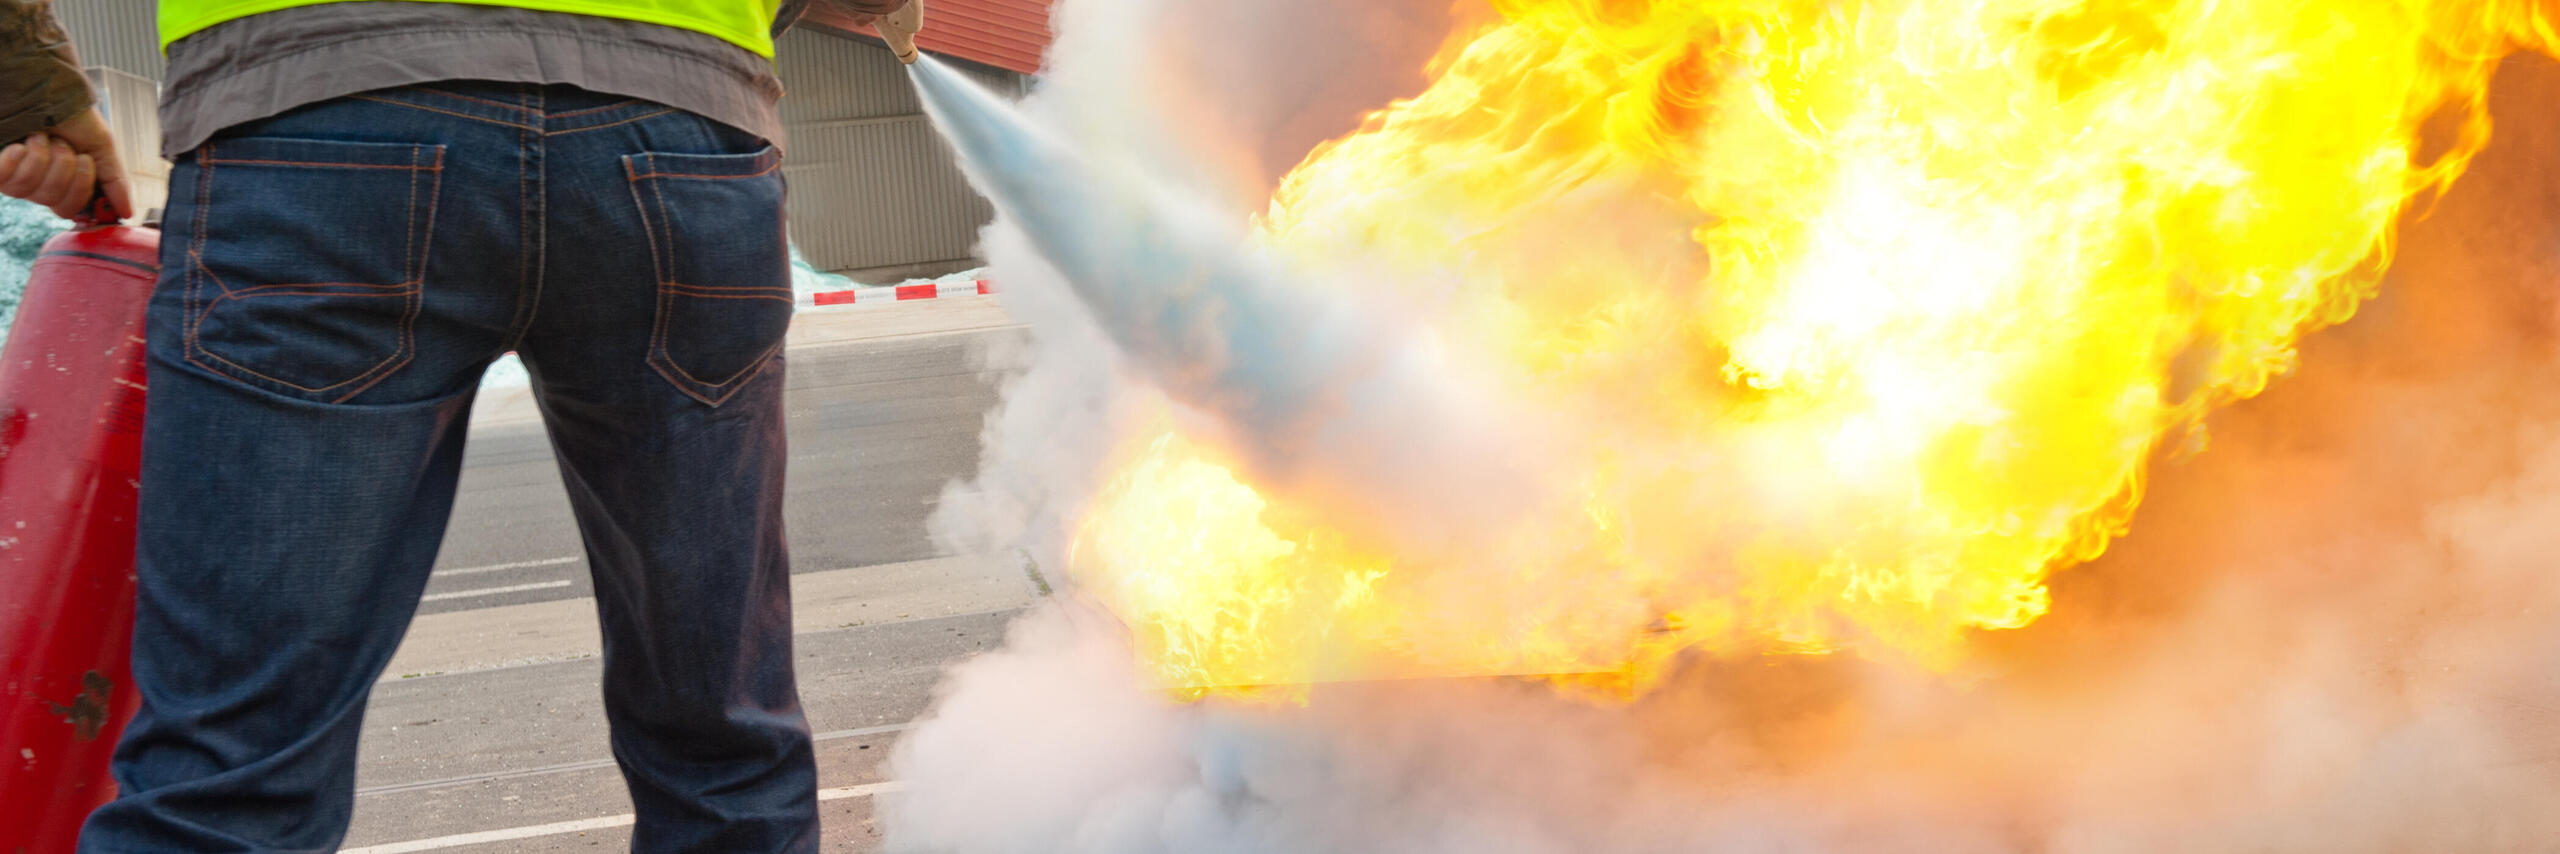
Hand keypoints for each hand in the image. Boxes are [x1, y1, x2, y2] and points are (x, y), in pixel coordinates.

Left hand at [0, 110, 132, 220]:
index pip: (71, 210)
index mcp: (65, 184)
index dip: (80, 192)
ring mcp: (16, 178)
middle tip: (64, 144)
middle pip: (55, 203)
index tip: (85, 163)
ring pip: (33, 191)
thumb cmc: (74, 116)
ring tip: (42, 136)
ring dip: (42, 158)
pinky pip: (7, 181)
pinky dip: (16, 160)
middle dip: (64, 169)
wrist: (49, 91)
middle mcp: (40, 185)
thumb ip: (114, 181)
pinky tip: (19, 145)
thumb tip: (127, 212)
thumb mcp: (101, 147)